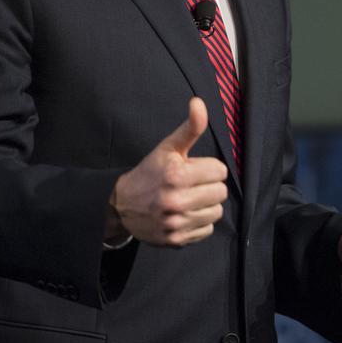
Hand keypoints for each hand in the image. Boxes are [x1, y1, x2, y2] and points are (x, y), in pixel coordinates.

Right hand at [106, 97, 228, 246]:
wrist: (121, 205)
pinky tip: (184, 215)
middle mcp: (176, 200)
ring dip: (206, 205)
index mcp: (176, 174)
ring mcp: (175, 222)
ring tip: (188, 200)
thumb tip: (199, 102)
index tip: (193, 170)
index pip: (220, 171)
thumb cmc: (149, 173)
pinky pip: (207, 230)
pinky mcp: (176, 240)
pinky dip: (199, 223)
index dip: (208, 169)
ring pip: (216, 212)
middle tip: (191, 185)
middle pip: (221, 192)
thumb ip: (189, 127)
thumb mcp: (167, 148)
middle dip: (209, 186)